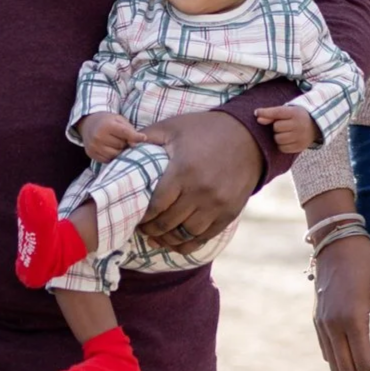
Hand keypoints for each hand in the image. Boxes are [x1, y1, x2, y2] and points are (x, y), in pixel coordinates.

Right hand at [80, 112, 143, 163]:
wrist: (88, 124)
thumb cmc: (108, 121)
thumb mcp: (119, 119)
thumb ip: (129, 130)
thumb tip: (134, 145)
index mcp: (106, 125)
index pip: (125, 133)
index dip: (135, 136)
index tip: (144, 138)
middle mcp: (99, 136)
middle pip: (121, 145)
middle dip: (124, 143)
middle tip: (121, 138)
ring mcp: (94, 146)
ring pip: (115, 154)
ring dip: (119, 151)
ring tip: (116, 143)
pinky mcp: (91, 154)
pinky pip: (107, 160)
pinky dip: (111, 156)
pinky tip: (109, 148)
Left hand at [139, 110, 263, 251]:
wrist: (248, 137)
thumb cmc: (205, 130)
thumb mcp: (173, 127)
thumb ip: (146, 137)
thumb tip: (121, 144)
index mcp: (183, 171)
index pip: (155, 206)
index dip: (141, 217)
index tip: (134, 217)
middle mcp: (201, 191)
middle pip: (167, 223)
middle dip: (150, 229)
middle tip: (142, 228)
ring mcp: (217, 204)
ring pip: (185, 234)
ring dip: (167, 239)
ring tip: (157, 236)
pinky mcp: (229, 212)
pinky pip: (205, 237)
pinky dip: (188, 243)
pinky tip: (177, 241)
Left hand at [256, 103, 319, 155]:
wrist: (315, 126)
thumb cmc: (296, 117)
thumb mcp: (287, 111)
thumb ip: (272, 113)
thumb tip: (258, 118)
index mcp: (296, 113)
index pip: (277, 112)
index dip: (265, 113)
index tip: (256, 113)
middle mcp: (299, 125)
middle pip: (276, 127)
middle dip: (276, 126)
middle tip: (284, 125)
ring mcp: (300, 137)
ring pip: (278, 139)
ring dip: (278, 136)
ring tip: (285, 132)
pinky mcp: (300, 147)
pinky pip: (282, 148)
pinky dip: (282, 145)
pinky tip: (288, 139)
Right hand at [312, 227, 369, 370]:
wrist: (336, 240)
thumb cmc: (367, 262)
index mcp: (350, 318)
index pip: (364, 363)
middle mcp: (331, 325)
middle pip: (346, 370)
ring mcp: (321, 323)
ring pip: (334, 364)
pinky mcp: (317, 319)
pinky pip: (327, 351)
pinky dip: (342, 362)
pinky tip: (358, 356)